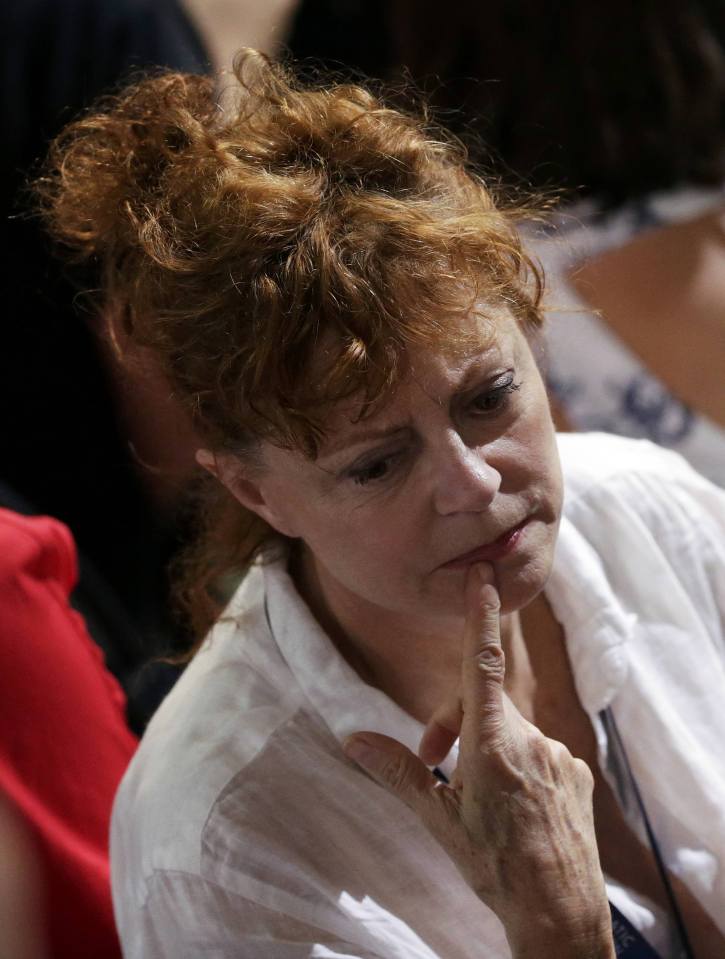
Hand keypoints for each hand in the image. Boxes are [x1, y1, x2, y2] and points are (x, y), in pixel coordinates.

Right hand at [343, 565, 614, 957]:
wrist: (559, 911)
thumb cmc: (493, 866)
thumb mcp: (437, 819)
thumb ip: (398, 771)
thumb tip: (352, 739)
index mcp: (494, 744)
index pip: (482, 664)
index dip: (480, 614)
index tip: (482, 575)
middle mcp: (532, 739)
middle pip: (483, 706)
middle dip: (452, 726)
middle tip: (433, 764)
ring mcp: (559, 754)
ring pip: (510, 730)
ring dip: (485, 749)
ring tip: (476, 798)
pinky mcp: (577, 771)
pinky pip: (538, 750)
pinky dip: (516, 764)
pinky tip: (513, 805)